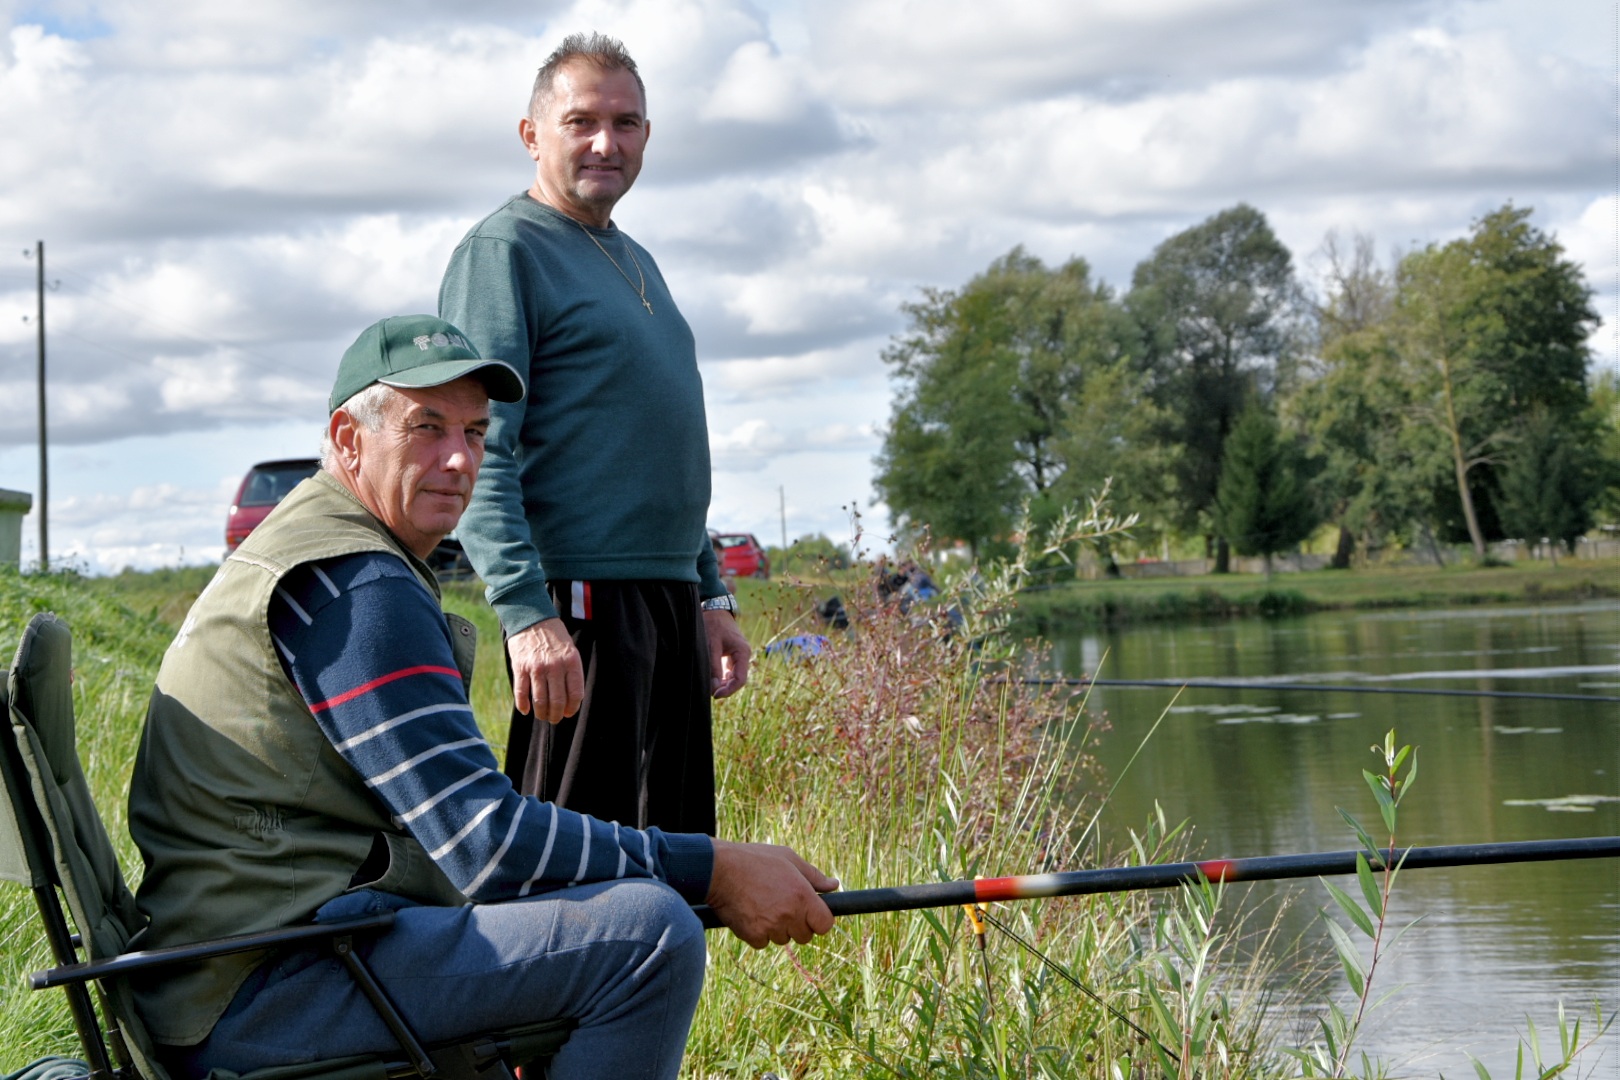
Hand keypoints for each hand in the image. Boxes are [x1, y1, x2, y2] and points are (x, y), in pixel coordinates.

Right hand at [507, 619, 583, 723]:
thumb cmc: (554, 637)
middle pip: (557, 701)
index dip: (572, 708)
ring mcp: (536, 668)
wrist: (532, 618)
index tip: (568, 713)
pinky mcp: (520, 668)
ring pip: (540, 701)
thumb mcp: (570, 651)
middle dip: (556, 715)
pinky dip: (523, 706)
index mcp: (571, 662)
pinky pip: (521, 693)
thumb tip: (570, 700)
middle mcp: (555, 666)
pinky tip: (526, 710)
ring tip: (542, 716)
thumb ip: (571, 673)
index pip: (575, 694)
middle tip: (554, 719)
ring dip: (541, 714)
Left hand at [704, 609, 750, 698]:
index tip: (715, 695)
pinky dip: (720, 678)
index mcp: (742, 652)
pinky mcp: (730, 656)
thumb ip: (713, 666)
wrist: (714, 609)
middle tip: (710, 693)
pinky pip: (728, 672)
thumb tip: (714, 687)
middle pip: (738, 680)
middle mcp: (743, 656)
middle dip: (725, 688)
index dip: (729, 690)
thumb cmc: (713, 624)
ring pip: (733, 677)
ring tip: (709, 688)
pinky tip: (711, 681)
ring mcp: (737, 657)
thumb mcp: (711, 644)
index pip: (740, 679)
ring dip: (722, 684)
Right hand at [706, 839, 837, 948]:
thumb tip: (834, 885)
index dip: (819, 920)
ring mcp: (771, 927)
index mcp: (802, 895)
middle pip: (805, 936)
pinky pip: (763, 942)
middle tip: (782, 906)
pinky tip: (750, 912)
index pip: (825, 925)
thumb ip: (814, 876)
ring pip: (783, 939)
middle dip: (797, 925)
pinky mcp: (753, 936)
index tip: (811, 915)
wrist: (719, 870)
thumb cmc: (755, 860)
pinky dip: (758, 932)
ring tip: (763, 905)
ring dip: (776, 928)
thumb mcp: (788, 859)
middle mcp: (790, 914)